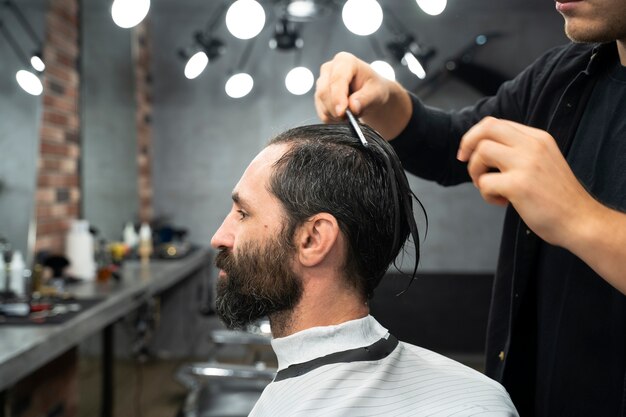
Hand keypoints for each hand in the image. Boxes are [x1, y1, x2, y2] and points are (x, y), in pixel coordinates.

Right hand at [314, 52, 411, 139]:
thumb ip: (365, 98)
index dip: (337, 97)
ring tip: (351, 114)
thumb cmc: (373, 88)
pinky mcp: (319, 95)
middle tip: (351, 118)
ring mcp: (321, 82)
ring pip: (321, 103)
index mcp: (344, 61)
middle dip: (336, 109)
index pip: (336, 79)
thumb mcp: (376, 92)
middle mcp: (329, 68)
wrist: (370, 94)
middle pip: (324, 92)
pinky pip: (321, 112)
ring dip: (335, 115)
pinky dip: (331, 118)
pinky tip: (343, 116)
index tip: (342, 112)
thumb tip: (352, 107)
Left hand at [457, 117, 596, 247]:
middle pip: (487, 128)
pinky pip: (484, 182)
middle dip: (468, 143)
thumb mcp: (543, 162)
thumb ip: (520, 152)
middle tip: (464, 161)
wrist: (580, 221)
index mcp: (538, 138)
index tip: (468, 152)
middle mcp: (533, 145)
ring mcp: (526, 164)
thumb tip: (483, 150)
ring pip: (482, 152)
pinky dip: (486, 194)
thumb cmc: (558, 198)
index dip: (476, 136)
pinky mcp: (519, 185)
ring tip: (489, 187)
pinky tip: (502, 202)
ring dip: (475, 172)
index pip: (497, 123)